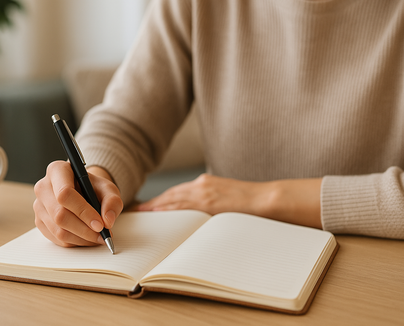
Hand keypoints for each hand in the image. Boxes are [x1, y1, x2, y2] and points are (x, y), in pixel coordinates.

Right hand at [33, 161, 122, 246]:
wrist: (84, 191)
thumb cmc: (94, 188)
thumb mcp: (108, 189)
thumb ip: (112, 201)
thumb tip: (107, 221)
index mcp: (57, 170)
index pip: (65, 193)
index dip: (83, 212)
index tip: (100, 225)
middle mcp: (43, 187)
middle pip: (60, 214)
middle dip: (84, 229)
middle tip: (102, 235)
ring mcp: (39, 205)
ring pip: (58, 230)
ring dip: (81, 238)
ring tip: (98, 238)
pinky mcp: (39, 221)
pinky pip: (56, 238)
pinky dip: (75, 242)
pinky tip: (87, 238)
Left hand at [137, 173, 322, 228]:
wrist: (267, 200)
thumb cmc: (250, 204)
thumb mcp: (226, 199)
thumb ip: (210, 204)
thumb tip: (197, 220)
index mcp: (206, 184)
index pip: (177, 193)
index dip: (161, 199)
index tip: (147, 206)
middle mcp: (201, 185)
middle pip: (171, 195)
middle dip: (153, 203)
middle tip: (136, 209)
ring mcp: (204, 193)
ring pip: (173, 200)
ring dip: (155, 206)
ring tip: (140, 213)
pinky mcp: (208, 203)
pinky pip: (183, 207)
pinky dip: (168, 209)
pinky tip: (156, 214)